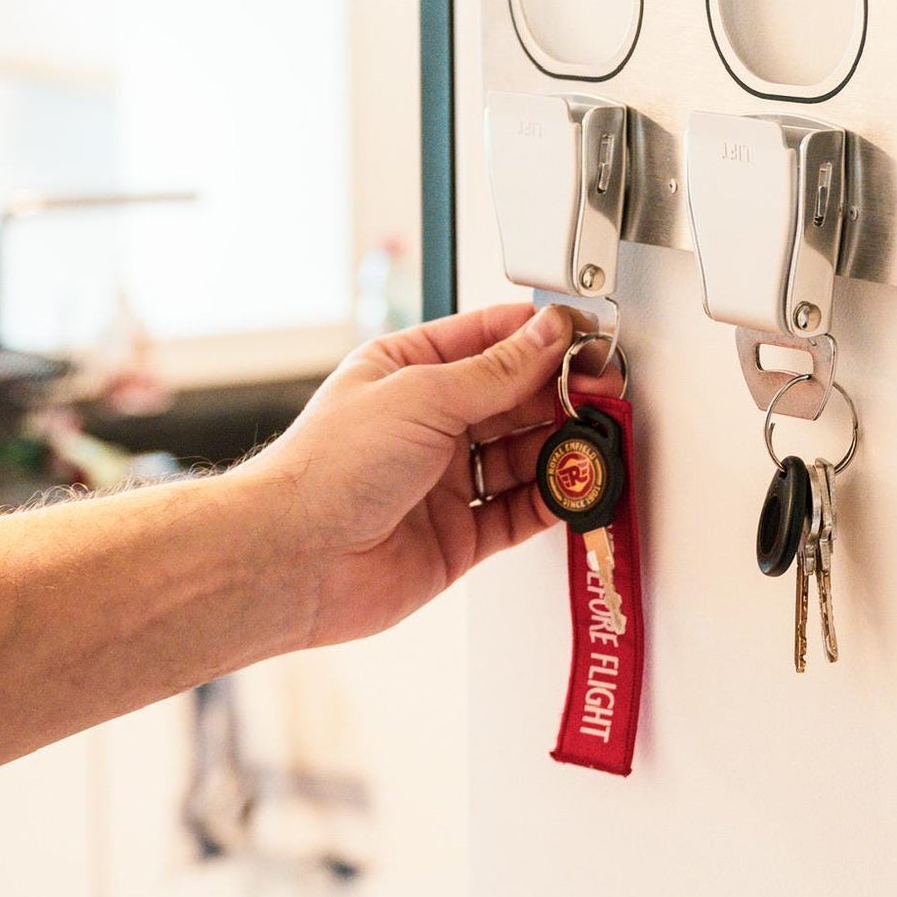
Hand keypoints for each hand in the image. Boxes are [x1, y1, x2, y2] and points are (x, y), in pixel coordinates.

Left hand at [237, 301, 606, 646]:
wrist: (291, 561)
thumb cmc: (326, 470)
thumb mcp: (421, 396)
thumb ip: (496, 371)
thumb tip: (546, 335)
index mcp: (409, 370)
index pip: (491, 340)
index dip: (543, 338)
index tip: (587, 338)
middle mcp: (429, 422)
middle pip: (515, 398)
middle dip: (563, 394)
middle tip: (605, 393)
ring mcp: (445, 479)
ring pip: (524, 455)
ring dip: (563, 448)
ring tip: (597, 442)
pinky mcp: (459, 535)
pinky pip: (519, 512)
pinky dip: (553, 502)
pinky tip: (575, 491)